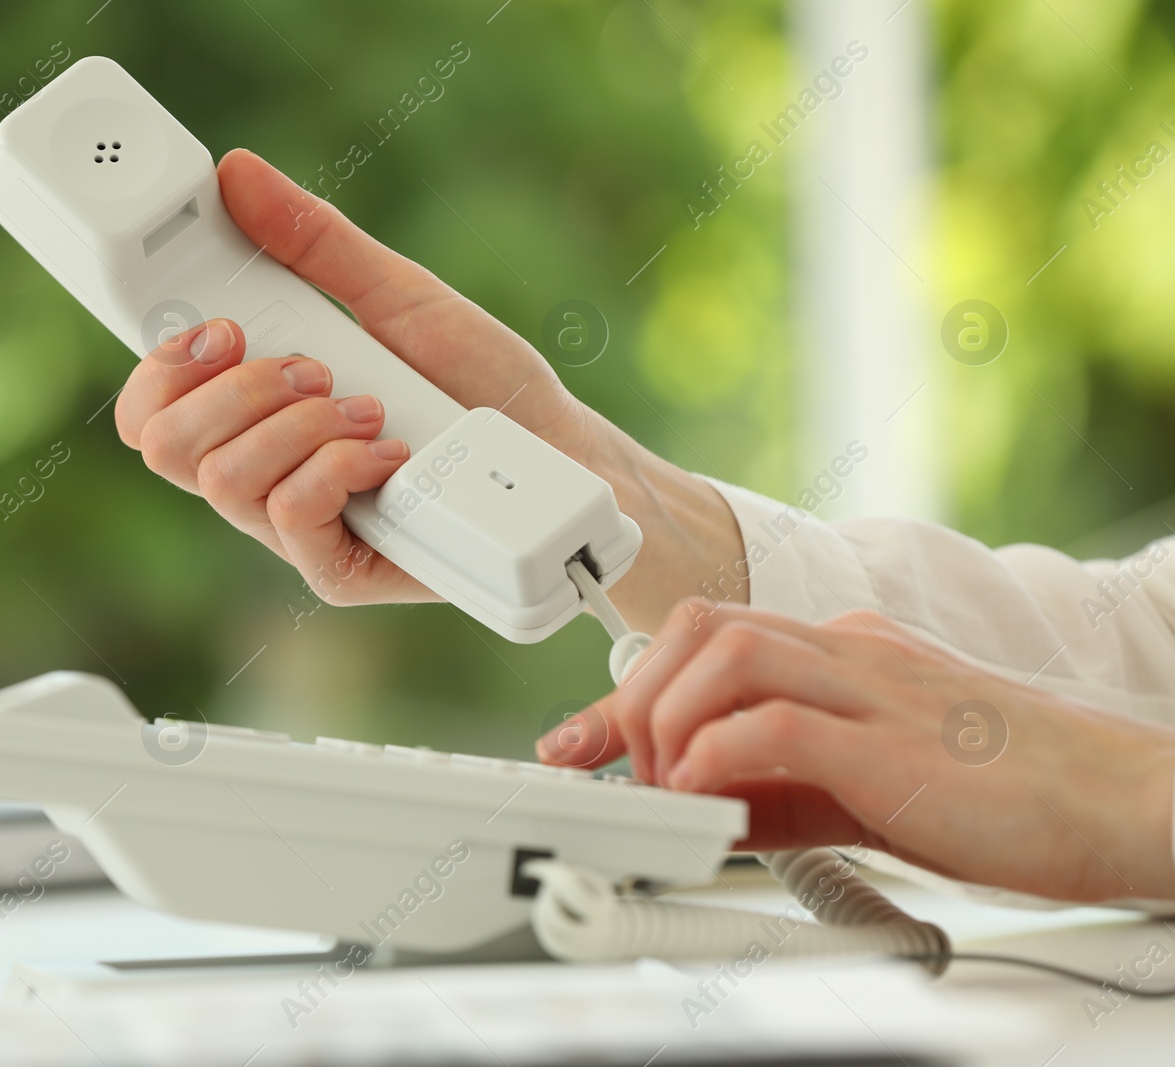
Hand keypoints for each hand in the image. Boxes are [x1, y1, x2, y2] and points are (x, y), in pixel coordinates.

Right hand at [114, 149, 741, 621]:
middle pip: (164, 447)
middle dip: (234, 388)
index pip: (150, 410)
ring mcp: (292, 530)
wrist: (554, 453)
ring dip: (300, 424)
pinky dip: (340, 466)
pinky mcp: (334, 570)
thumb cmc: (476, 382)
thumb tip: (239, 174)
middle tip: (312, 365)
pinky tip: (392, 451)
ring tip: (370, 406)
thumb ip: (314, 242)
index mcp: (252, 411)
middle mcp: (259, 472)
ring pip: (223, 480)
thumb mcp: (397, 295)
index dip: (158, 367)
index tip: (219, 326)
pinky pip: (291, 515)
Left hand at [537, 599, 1174, 902]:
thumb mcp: (866, 786)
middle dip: (637, 693)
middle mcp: (851, 649)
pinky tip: (708, 798)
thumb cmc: (1004, 795)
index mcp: (845, 651)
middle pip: (702, 623)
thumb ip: (783, 789)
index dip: (629, 688)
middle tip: (626, 769)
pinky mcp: (894, 739)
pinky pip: (775, 723)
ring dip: (668, 719)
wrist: (1120, 804)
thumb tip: (701, 809)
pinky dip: (716, 758)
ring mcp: (874, 684)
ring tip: (669, 787)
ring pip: (725, 650)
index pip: (711, 636)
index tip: (579, 742)